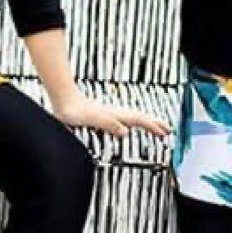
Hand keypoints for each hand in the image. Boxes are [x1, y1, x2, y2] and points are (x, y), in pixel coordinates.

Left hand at [51, 89, 171, 138]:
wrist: (63, 100)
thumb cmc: (74, 110)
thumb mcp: (93, 119)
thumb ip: (109, 124)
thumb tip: (126, 132)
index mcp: (115, 115)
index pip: (139, 120)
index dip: (152, 126)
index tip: (164, 132)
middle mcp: (115, 113)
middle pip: (140, 118)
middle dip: (154, 123)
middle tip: (168, 130)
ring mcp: (110, 114)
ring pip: (133, 118)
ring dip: (146, 122)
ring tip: (155, 127)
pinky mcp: (104, 116)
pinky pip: (125, 119)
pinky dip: (133, 122)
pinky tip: (130, 126)